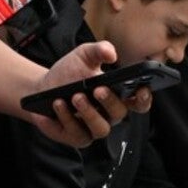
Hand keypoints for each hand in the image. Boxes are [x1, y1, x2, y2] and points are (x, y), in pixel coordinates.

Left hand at [25, 41, 151, 148]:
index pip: (138, 102)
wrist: (43, 86)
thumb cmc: (69, 73)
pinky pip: (77, 133)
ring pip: (100, 128)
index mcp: (117, 96)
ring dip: (89, 113)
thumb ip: (99, 50)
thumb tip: (111, 53)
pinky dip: (67, 118)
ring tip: (76, 97)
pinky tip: (59, 104)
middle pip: (119, 114)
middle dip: (110, 101)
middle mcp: (108, 115)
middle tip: (98, 89)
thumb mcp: (84, 56)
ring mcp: (93, 128)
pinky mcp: (76, 137)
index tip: (142, 89)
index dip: (144, 99)